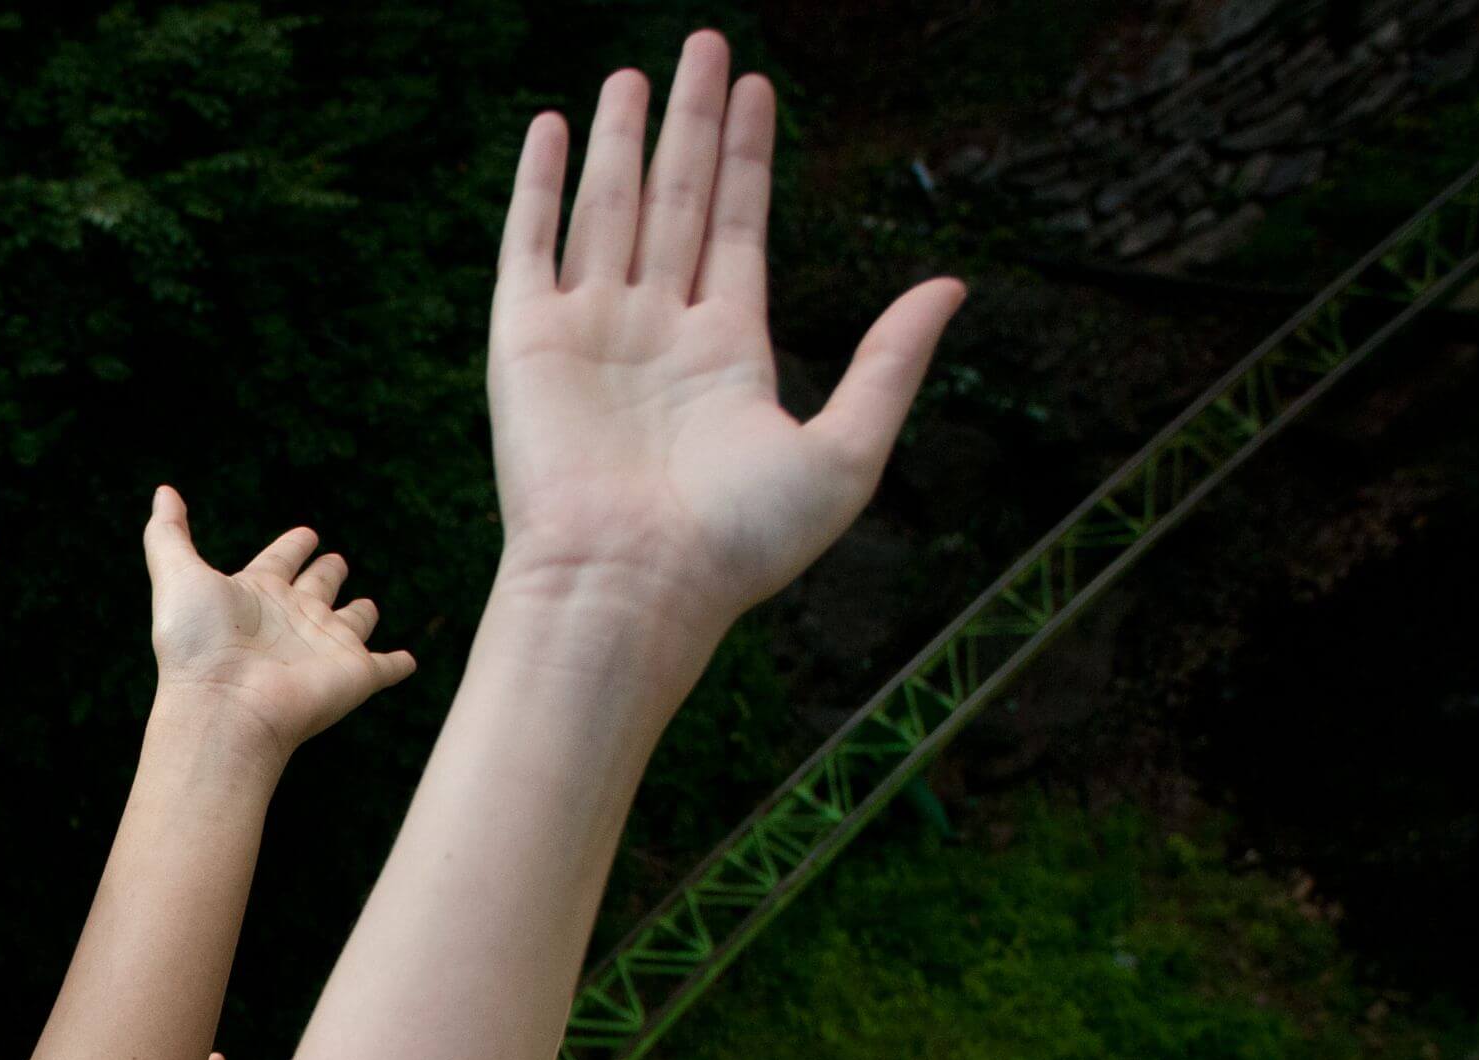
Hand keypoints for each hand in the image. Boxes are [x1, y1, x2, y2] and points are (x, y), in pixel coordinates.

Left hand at [144, 491, 418, 764]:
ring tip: (367, 607)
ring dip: (361, 615)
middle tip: (334, 562)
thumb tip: (163, 492)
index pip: (280, 561)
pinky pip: (385, 667)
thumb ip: (167, 534)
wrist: (224, 708)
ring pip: (353, 624)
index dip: (293, 546)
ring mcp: (325, 647)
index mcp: (258, 594)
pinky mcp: (355, 674)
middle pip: (318, 587)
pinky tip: (407, 661)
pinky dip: (398, 664)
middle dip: (328, 573)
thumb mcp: (178, 576)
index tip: (305, 534)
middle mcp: (293, 618)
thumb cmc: (199, 645)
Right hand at [485, 35, 965, 655]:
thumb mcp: (845, 452)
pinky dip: (538, 186)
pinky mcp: (528, 346)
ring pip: (610, 207)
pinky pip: (530, 246)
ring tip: (635, 72)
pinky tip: (552, 126)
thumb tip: (950, 285)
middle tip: (705, 43)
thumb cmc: (735, 546)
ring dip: (621, 137)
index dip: (752, 156)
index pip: (740, 227)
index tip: (758, 88)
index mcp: (727, 353)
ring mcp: (590, 334)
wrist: (631, 587)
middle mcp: (657, 333)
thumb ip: (890, 363)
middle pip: (679, 199)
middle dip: (693, 122)